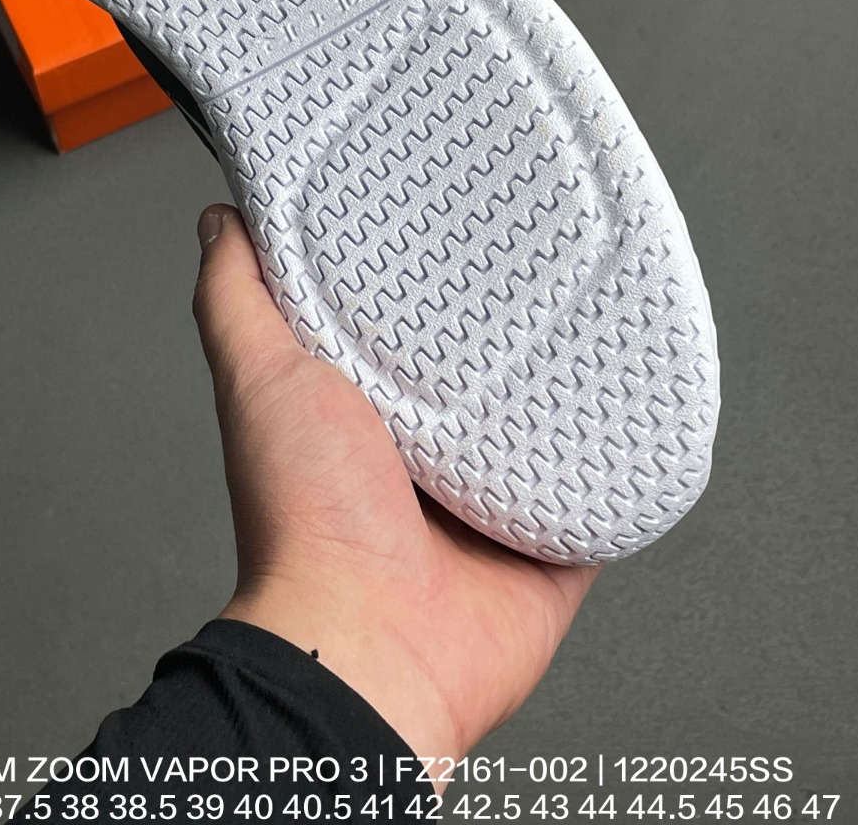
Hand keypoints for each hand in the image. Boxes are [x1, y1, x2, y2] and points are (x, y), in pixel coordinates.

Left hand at [192, 205, 597, 779]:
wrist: (372, 643)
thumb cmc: (304, 519)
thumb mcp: (260, 378)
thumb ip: (236, 297)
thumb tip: (221, 219)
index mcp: (361, 414)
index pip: (397, 326)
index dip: (417, 275)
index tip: (447, 215)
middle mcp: (424, 457)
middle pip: (477, 373)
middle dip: (503, 323)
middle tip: (537, 255)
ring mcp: (489, 502)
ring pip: (543, 422)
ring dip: (566, 381)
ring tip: (597, 310)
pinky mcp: (549, 540)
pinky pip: (600, 487)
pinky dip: (620, 452)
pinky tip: (636, 399)